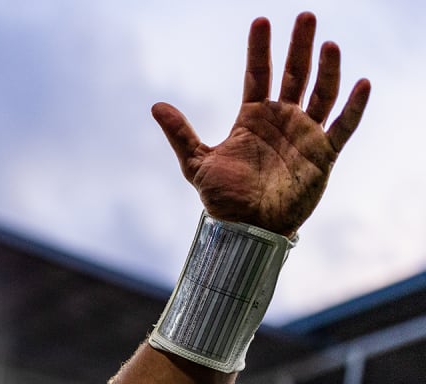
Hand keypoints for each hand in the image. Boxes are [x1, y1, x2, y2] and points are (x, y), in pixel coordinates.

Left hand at [152, 12, 370, 236]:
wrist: (247, 229)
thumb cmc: (223, 199)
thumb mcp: (196, 163)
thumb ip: (180, 133)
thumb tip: (156, 106)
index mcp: (252, 119)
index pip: (257, 74)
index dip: (259, 49)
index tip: (261, 21)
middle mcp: (281, 121)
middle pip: (294, 75)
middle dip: (299, 46)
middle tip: (305, 16)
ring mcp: (304, 135)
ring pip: (321, 93)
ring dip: (327, 69)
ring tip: (328, 43)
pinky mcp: (323, 154)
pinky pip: (343, 126)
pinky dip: (354, 106)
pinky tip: (362, 82)